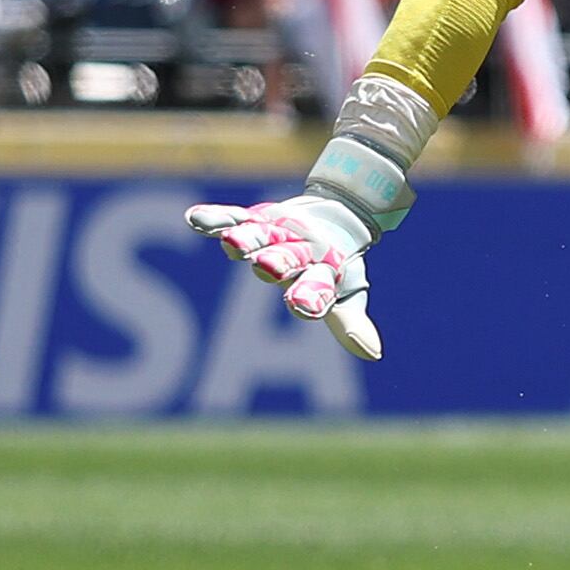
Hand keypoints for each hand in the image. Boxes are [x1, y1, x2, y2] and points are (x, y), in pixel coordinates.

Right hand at [184, 193, 383, 359]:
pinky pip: (234, 217)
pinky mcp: (256, 218)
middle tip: (266, 268)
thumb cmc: (337, 270)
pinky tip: (195, 219)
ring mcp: (279, 232)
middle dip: (278, 263)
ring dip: (248, 240)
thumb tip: (374, 353)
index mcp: (326, 272)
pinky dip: (216, 219)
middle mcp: (302, 250)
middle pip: (290, 257)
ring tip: (231, 244)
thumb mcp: (347, 295)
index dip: (311, 297)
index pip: (320, 287)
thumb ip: (350, 323)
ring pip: (262, 235)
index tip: (303, 307)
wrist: (338, 217)